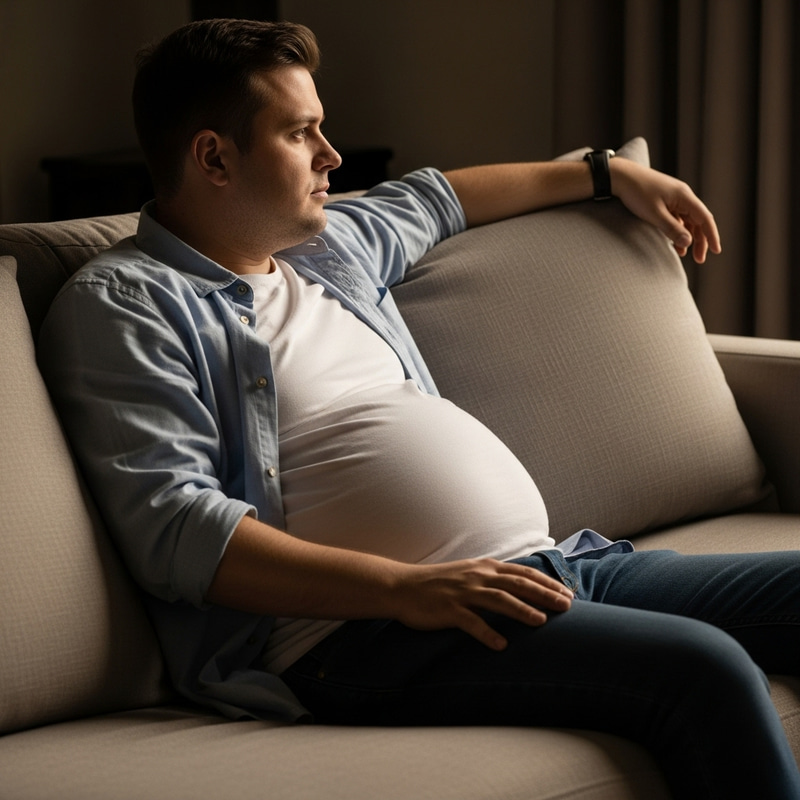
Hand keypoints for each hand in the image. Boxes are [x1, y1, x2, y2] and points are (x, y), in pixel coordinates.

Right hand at [388, 557, 573, 650]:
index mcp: (485, 567)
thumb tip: (521, 587)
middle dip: (544, 594)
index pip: (523, 573)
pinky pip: (470, 623)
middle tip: (567, 606)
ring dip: (521, 610)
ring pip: (498, 599)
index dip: (547, 583)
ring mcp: (462, 593)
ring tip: (541, 622)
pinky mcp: (448, 610)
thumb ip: (493, 578)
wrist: (402, 586)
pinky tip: (501, 645)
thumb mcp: (469, 573)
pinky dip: (487, 633)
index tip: (567, 593)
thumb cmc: (438, 583)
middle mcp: (477, 577)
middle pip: (517, 584)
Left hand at [610, 158, 721, 263]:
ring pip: (687, 221)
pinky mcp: (665, 202)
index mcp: (685, 197)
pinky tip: (674, 244)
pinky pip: (676, 219)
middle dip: (700, 240)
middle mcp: (683, 197)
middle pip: (698, 221)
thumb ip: (672, 229)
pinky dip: (677, 231)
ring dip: (688, 237)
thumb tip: (688, 242)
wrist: (621, 177)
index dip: (712, 235)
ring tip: (684, 255)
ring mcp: (674, 199)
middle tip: (699, 259)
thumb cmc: (637, 193)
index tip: (716, 251)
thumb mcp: (655, 214)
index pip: (705, 218)